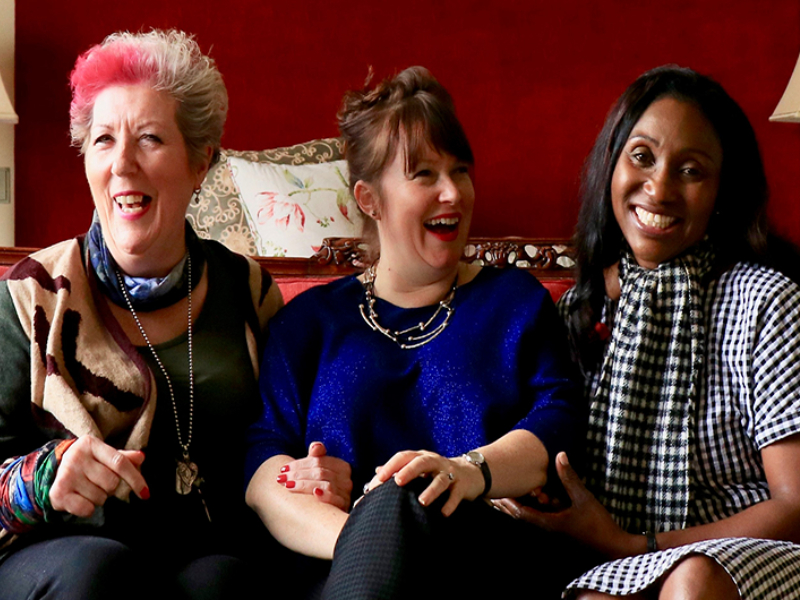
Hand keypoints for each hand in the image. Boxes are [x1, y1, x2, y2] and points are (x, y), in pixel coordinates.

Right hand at [49, 435, 148, 517]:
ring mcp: (66, 475)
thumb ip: (123, 458)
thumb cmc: (87, 463)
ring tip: (88, 489)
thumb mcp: (104, 456)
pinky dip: (88, 509)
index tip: (145, 494)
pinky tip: (80, 498)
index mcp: (91, 444)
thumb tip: (141, 457)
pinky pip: (87, 509)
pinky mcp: (58, 493)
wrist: (54, 470)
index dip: (135, 479)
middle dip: (111, 488)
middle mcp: (76, 457)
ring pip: (100, 497)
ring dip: (99, 497)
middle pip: (111, 482)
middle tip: (99, 483)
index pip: (120, 462)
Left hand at [276, 442, 352, 509]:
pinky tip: (314, 493)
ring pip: (324, 484)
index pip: (318, 461)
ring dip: (304, 484)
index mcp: (342, 467)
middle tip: (281, 478)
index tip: (283, 469)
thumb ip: (317, 457)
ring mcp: (346, 493)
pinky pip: (335, 499)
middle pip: (320, 472)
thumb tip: (315, 446)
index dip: (299, 464)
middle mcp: (346, 479)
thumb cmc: (321, 489)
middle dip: (298, 474)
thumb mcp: (319, 472)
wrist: (330, 517)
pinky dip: (325, 495)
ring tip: (288, 486)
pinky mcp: (344, 506)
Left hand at [371, 449, 484, 516]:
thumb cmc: (436, 473)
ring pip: (441, 479)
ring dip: (432, 490)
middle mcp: (435, 462)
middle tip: (398, 482)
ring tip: (422, 502)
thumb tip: (376, 473)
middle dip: (409, 471)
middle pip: (422, 462)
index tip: (377, 480)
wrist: (470, 473)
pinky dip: (450, 503)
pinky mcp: (462, 485)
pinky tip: (443, 513)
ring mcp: (450, 472)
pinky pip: (456, 493)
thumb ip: (399, 470)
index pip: (403, 457)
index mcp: (421, 457)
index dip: (390, 466)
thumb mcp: (419, 468)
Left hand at [493, 452, 632, 557]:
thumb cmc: (598, 524)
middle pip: (521, 517)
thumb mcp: (584, 498)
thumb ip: (569, 477)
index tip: (497, 491)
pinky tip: (532, 501)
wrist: (614, 547)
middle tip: (493, 493)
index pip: (521, 513)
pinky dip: (532, 510)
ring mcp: (554, 531)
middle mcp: (548, 529)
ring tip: (504, 496)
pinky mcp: (560, 531)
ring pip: (530, 518)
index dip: (508, 502)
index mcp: (549, 523)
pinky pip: (541, 520)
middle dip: (508, 505)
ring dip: (518, 507)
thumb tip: (560, 454)